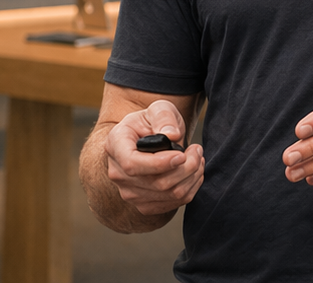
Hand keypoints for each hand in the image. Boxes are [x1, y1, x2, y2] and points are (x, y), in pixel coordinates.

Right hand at [103, 99, 204, 214]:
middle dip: (187, 166)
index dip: (160, 163)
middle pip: (156, 183)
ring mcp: (129, 192)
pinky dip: (191, 187)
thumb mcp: (159, 108)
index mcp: (115, 145)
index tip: (181, 155)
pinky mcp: (144, 204)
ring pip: (169, 194)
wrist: (148, 138)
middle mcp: (117, 173)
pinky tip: (193, 172)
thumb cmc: (152, 121)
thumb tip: (172, 135)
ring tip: (197, 158)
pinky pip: (174, 203)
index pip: (132, 164)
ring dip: (192, 176)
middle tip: (197, 149)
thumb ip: (164, 117)